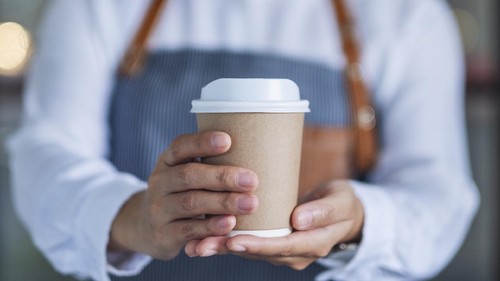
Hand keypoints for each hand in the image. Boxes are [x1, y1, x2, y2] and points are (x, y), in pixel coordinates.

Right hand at [108, 131, 258, 259]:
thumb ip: (211, 163)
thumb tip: (255, 149)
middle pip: (189, 176)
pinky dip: (211, 227)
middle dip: (222, 177)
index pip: (180, 146)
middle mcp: (160, 182)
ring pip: (191, 203)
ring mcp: (159, 209)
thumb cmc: (183, 193)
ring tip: (250, 203)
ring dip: (223, 203)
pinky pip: (189, 230)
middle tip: (252, 180)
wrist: (150, 228)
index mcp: (168, 161)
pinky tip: (230, 223)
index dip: (202, 143)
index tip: (228, 140)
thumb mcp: (187, 173)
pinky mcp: (164, 234)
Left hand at [185, 180, 363, 269]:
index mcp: (313, 244)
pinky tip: (205, 237)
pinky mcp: (273, 243)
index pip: (281, 247)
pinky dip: (228, 241)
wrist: (344, 213)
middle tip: (202, 245)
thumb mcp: (340, 202)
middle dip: (229, 249)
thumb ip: (322, 211)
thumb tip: (298, 221)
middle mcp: (295, 254)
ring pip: (250, 251)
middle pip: (259, 253)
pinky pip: (250, 244)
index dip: (257, 245)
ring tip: (195, 244)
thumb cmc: (342, 203)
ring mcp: (283, 251)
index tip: (234, 241)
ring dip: (222, 247)